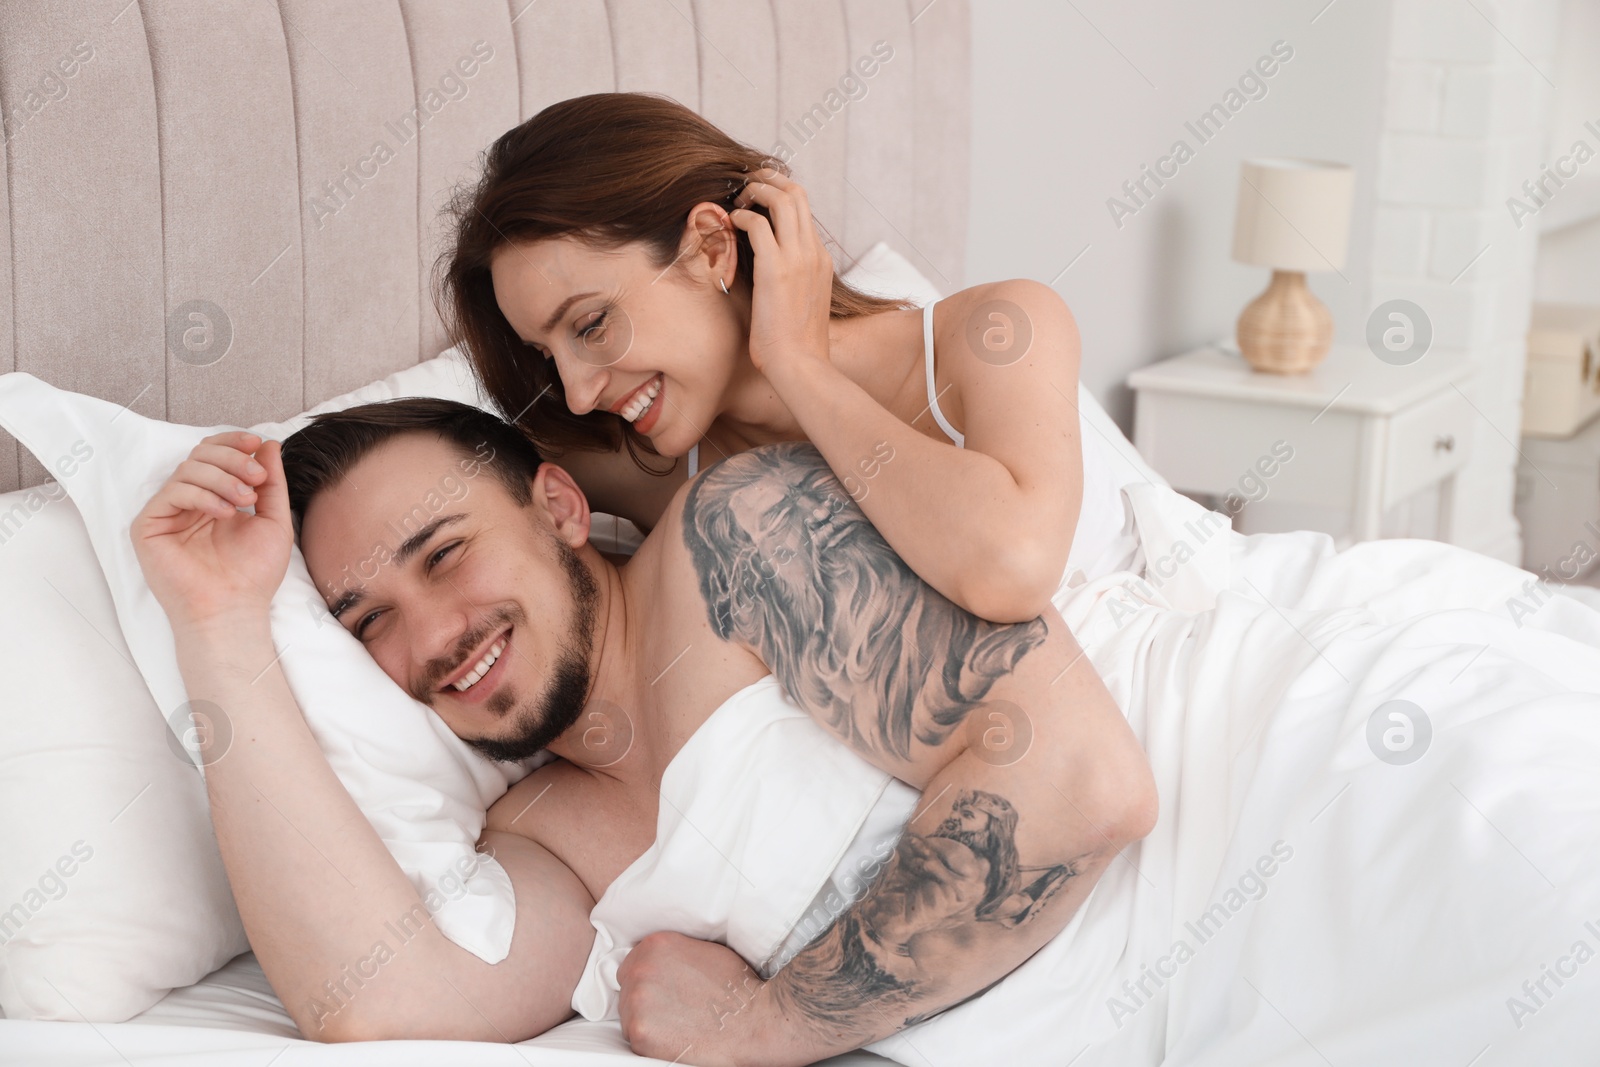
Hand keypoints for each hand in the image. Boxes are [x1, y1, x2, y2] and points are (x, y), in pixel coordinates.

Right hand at [130, 431, 292, 629]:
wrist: (234, 609)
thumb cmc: (254, 573)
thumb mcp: (273, 520)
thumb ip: (272, 483)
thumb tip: (268, 445)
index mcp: (215, 498)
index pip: (215, 456)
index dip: (233, 443)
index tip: (257, 444)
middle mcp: (190, 502)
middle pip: (200, 455)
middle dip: (232, 458)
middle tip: (256, 477)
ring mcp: (168, 513)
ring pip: (188, 469)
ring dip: (222, 477)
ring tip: (245, 500)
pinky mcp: (149, 526)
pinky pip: (172, 492)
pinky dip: (202, 495)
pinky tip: (223, 514)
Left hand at [616, 931, 775, 1066]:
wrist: (751, 1021)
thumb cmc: (735, 987)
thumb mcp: (702, 950)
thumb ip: (673, 954)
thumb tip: (660, 965)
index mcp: (655, 945)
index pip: (632, 962)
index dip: (647, 978)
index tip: (660, 989)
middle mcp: (640, 969)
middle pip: (627, 987)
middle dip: (644, 997)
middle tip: (670, 1009)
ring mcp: (637, 1001)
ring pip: (627, 1013)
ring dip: (645, 1019)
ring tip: (675, 1024)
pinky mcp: (639, 1033)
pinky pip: (634, 1038)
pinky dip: (650, 1041)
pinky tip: (673, 1037)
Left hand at [728, 168, 834, 375]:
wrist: (801, 365)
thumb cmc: (795, 344)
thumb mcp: (800, 303)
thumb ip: (790, 280)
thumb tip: (765, 272)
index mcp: (820, 260)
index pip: (804, 211)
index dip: (779, 195)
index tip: (758, 199)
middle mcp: (813, 252)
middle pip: (797, 193)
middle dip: (769, 179)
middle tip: (745, 184)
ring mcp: (798, 258)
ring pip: (783, 198)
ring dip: (756, 190)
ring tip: (737, 199)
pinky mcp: (776, 268)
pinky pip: (759, 224)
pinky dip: (742, 217)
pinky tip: (731, 225)